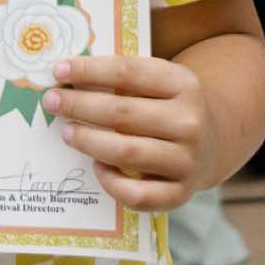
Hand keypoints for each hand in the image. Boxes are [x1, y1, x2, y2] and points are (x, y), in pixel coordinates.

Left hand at [41, 54, 218, 211]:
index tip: (59, 69)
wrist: (213, 143)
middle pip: (122, 113)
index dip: (89, 70)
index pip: (127, 72)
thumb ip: (122, 78)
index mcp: (183, 84)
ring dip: (88, 141)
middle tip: (52, 102)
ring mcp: (187, 160)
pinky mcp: (181, 193)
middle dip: (79, 106)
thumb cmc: (168, 107)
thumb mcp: (159, 81)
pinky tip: (97, 167)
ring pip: (126, 152)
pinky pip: (137, 195)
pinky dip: (111, 182)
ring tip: (67, 132)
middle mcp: (189, 122)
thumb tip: (66, 77)